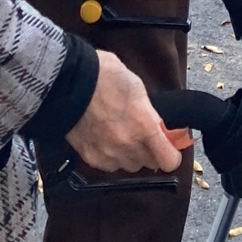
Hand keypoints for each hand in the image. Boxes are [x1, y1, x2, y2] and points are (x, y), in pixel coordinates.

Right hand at [65, 49, 180, 173]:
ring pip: (130, 165)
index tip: (169, 146)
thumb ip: (150, 112)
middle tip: (142, 133)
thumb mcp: (137, 86)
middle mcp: (128, 146)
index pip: (169, 160)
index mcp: (144, 125)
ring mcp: (109, 155)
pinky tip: (105, 137)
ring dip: (131, 154)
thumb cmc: (104, 75)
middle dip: (150, 150)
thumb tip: (158, 127)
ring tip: (120, 133)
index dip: (172, 154)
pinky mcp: (91, 158)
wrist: (69, 82)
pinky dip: (111, 156)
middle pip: (150, 163)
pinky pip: (110, 166)